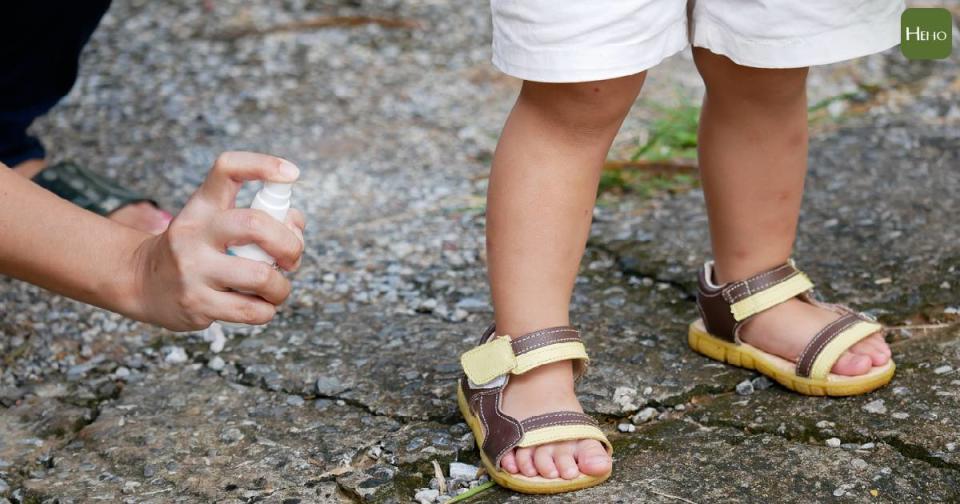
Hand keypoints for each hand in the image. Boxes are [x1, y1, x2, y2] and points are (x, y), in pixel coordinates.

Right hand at [130, 152, 304, 330]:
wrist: (143, 283)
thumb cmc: (195, 250)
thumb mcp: (214, 223)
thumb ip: (258, 217)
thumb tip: (295, 225)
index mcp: (202, 206)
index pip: (228, 169)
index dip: (264, 165)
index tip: (292, 174)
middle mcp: (194, 233)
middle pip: (255, 224)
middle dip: (289, 244)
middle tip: (292, 258)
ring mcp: (193, 269)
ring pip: (260, 276)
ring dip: (281, 286)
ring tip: (276, 288)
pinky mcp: (197, 303)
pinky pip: (252, 310)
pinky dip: (267, 310)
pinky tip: (259, 305)